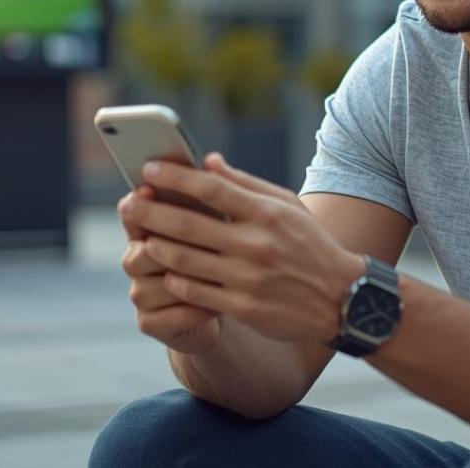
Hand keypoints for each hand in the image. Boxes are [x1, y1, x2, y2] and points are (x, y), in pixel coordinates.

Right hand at [118, 184, 221, 354]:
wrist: (231, 307)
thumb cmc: (226, 255)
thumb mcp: (224, 222)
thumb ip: (215, 194)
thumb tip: (211, 159)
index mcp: (150, 228)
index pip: (133, 212)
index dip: (140, 202)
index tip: (148, 188)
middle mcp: (138, 259)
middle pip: (139, 250)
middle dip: (165, 244)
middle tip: (194, 237)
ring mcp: (142, 293)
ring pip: (152, 284)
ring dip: (184, 282)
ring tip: (216, 276)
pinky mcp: (151, 323)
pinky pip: (167, 316)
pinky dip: (193, 311)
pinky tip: (217, 308)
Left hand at [122, 153, 365, 346]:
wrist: (342, 299)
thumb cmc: (310, 245)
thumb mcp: (286, 206)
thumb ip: (245, 184)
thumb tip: (208, 161)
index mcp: (265, 213)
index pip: (209, 187)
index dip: (173, 177)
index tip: (147, 170)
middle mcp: (255, 244)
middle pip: (187, 223)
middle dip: (150, 211)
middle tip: (126, 203)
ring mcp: (248, 278)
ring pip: (185, 260)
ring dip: (156, 246)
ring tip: (140, 237)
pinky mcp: (244, 308)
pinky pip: (196, 292)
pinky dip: (175, 280)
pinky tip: (166, 270)